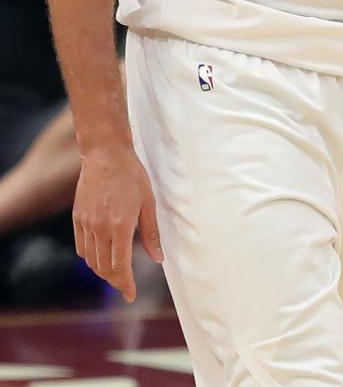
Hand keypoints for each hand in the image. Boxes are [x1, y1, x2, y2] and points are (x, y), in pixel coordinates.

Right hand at [73, 146, 162, 301]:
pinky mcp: (77, 218)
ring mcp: (86, 224)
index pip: (120, 266)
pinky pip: (82, 247)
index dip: (125, 283)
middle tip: (125, 286)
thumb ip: (151, 233)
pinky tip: (100, 257)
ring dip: (102, 272)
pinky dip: (90, 258)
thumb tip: (158, 258)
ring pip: (91, 260)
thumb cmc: (132, 175)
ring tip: (115, 274)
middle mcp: (100, 229)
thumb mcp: (148, 202)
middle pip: (104, 268)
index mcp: (120, 226)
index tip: (130, 295)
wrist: (105, 154)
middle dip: (115, 281)